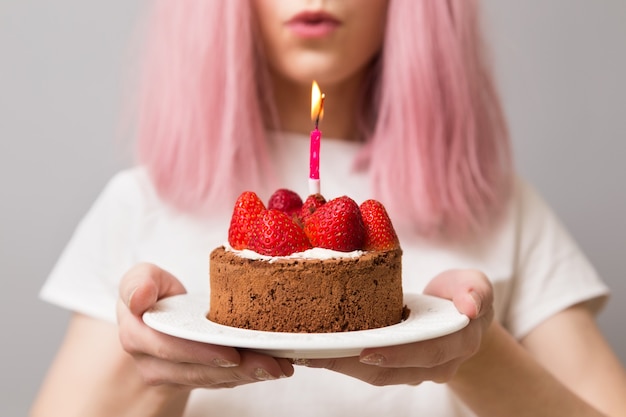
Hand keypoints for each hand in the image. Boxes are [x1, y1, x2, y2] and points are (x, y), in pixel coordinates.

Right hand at [116, 263, 293, 388]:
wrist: (156, 314)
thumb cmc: (152, 292)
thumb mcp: (141, 278)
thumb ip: (137, 283)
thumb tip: (140, 297)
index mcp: (138, 336)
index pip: (168, 348)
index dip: (200, 352)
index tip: (231, 353)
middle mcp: (153, 363)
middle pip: (197, 371)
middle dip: (236, 369)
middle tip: (270, 363)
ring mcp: (175, 376)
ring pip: (213, 380)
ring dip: (249, 375)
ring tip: (280, 366)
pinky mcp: (196, 378)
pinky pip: (222, 380)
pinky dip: (249, 374)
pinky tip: (273, 367)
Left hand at [302, 269, 493, 385]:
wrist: (462, 314)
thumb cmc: (465, 294)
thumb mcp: (476, 285)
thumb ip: (475, 292)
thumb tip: (471, 307)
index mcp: (456, 343)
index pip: (427, 352)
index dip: (398, 353)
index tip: (367, 351)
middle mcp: (435, 365)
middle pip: (392, 371)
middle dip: (353, 364)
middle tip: (318, 353)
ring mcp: (415, 370)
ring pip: (376, 374)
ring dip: (341, 365)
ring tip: (307, 354)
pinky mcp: (396, 366)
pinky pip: (368, 367)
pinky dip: (343, 361)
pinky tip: (316, 351)